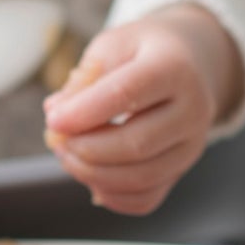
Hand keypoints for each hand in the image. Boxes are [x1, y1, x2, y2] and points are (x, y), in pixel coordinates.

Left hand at [42, 3, 244, 214]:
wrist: (191, 63)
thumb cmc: (142, 52)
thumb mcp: (113, 45)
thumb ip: (83, 78)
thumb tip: (55, 112)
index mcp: (175, 67)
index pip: (126, 94)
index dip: (83, 112)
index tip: (52, 120)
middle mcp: (192, 110)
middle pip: (136, 144)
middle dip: (85, 149)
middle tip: (56, 140)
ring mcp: (191, 146)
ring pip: (140, 178)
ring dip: (92, 174)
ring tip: (67, 156)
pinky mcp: (181, 170)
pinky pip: (145, 199)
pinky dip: (111, 195)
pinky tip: (90, 176)